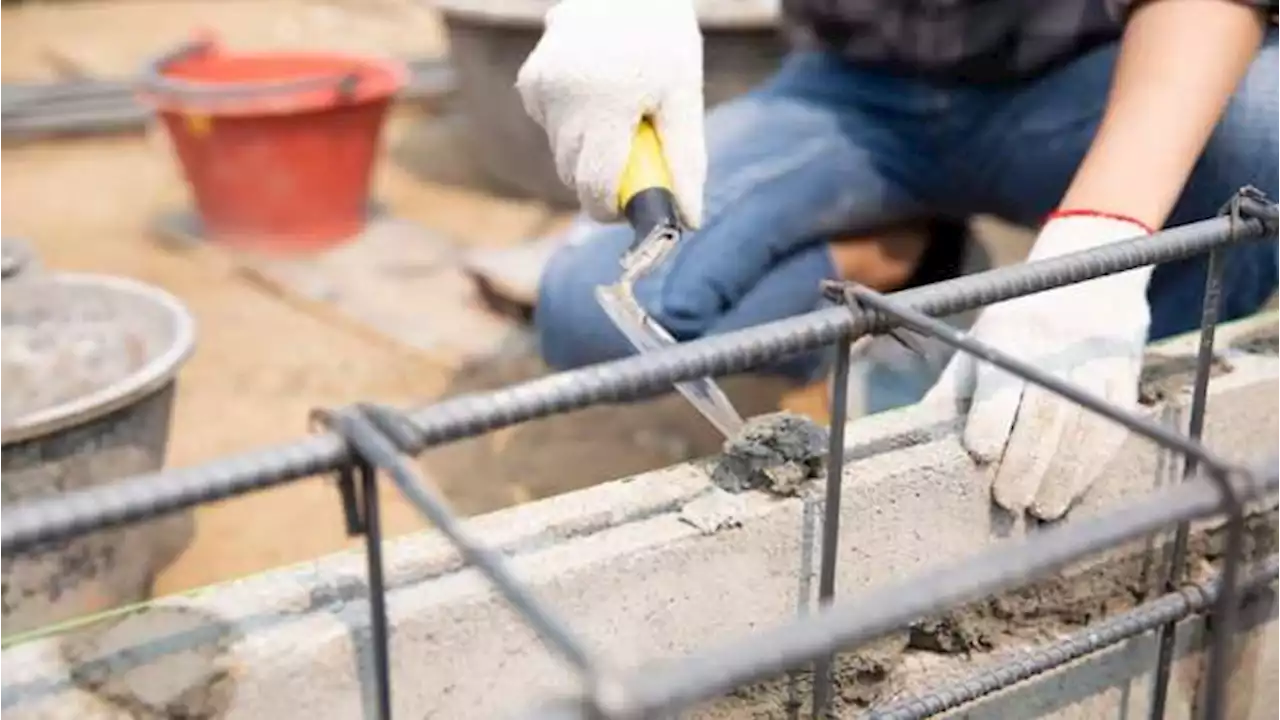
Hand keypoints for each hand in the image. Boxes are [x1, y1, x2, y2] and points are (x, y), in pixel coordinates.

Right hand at [515, 0, 706, 225]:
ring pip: (560, 151)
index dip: (609, 209)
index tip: (626, 209)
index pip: (592, 184)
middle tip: (633, 156)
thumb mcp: (684, 96)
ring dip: (586, 149)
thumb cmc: (664, 38)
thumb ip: (685, 160)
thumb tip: (689, 219)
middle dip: (600, 179)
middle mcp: (563, 96)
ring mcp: (540, 87)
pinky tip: (594, 94)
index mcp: (605, 103)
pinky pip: (550, 126)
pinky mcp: (530, 80)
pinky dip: (571, 124)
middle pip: (573, 173)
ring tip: (616, 114)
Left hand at [924, 212, 1154, 519]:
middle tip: (1010, 502)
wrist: (1090, 280)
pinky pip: (1114, 427)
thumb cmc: (1017, 325)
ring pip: (1083, 425)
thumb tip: (918, 438)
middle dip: (1027, 462)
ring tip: (1042, 509)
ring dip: (1064, 474)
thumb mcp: (978, 343)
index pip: (1001, 380)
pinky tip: (1075, 490)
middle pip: (1044, 412)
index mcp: (1009, 333)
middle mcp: (1056, 346)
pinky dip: (1094, 465)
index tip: (980, 454)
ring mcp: (1096, 361)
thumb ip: (953, 390)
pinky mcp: (1125, 376)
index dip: (991, 419)